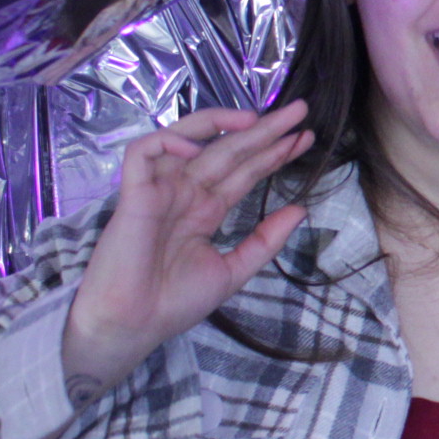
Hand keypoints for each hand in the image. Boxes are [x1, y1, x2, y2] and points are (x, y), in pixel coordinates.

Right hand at [61, 103, 313, 407]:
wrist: (133, 326)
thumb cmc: (174, 303)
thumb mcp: (233, 270)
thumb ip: (265, 240)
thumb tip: (301, 209)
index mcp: (206, 209)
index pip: (245, 171)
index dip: (274, 152)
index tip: (305, 138)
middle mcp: (185, 192)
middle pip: (228, 150)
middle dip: (263, 130)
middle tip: (299, 111)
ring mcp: (160, 189)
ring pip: (188, 139)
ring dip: (221, 123)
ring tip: (257, 117)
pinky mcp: (133, 193)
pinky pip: (144, 152)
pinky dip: (168, 141)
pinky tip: (198, 145)